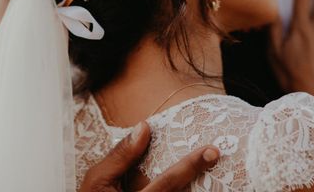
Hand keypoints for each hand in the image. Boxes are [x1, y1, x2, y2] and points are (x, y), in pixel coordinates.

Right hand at [79, 121, 219, 191]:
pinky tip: (193, 182)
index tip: (210, 150)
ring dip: (196, 188)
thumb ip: (121, 155)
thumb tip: (145, 127)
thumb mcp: (97, 179)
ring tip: (209, 168)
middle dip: (199, 176)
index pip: (169, 182)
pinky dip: (182, 191)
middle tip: (216, 156)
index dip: (191, 165)